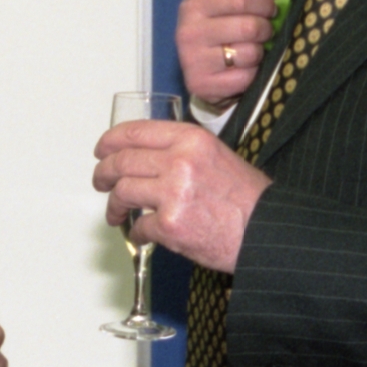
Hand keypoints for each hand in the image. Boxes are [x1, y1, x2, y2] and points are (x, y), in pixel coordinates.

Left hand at [92, 120, 271, 273]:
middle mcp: (179, 161)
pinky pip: (139, 226)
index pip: (136, 132)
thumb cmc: (246, 198)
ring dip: (114, 204)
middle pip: (122, 161)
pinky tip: (141, 234)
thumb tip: (149, 158)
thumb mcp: (216, 155)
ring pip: (123, 192)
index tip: (102, 149)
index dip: (111, 141)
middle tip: (101, 181)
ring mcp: (173, 193)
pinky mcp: (170, 225)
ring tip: (115, 212)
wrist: (266, 230)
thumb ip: (182, 151)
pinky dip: (136, 232)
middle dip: (104, 173)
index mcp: (190, 139)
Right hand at [177, 0, 293, 107]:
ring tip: (251, 51)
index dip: (264, 4)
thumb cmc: (225, 32)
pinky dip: (252, 74)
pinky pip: (245, 77)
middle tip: (264, 33)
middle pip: (248, 26)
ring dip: (259, 54)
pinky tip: (243, 70)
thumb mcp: (240, 7)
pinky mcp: (201, 83)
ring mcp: (192, 59)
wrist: (205, 73)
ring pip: (249, 53)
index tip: (270, 10)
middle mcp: (188, 30)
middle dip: (265, 30)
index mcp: (194, 4)